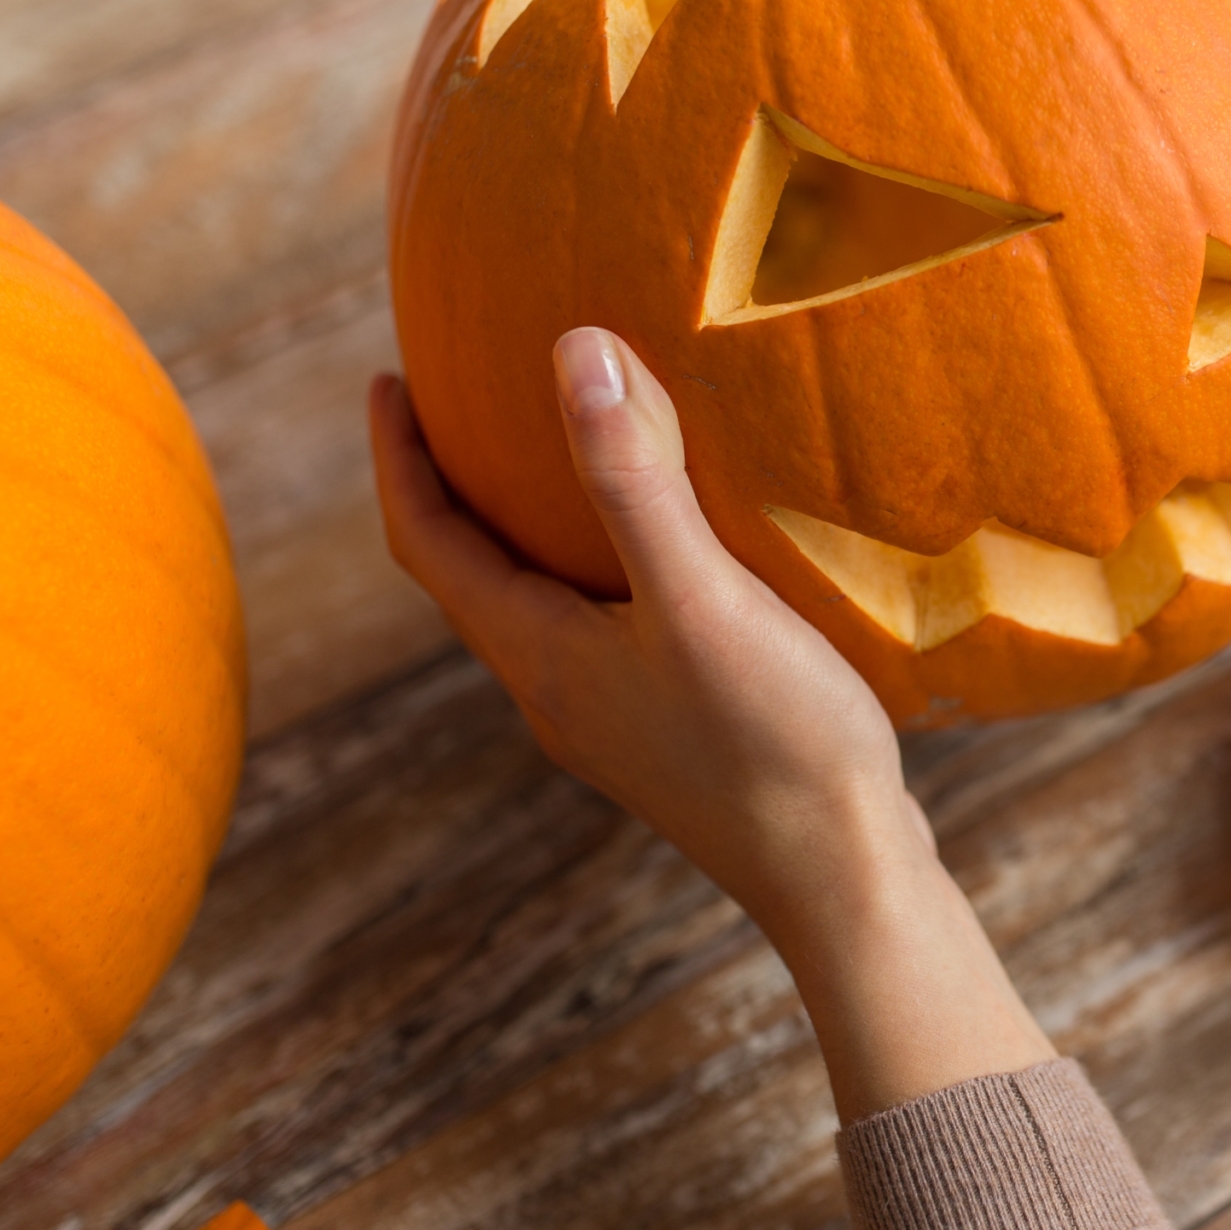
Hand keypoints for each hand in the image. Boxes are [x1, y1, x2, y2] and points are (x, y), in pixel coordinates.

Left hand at [369, 329, 1053, 1119]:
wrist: (842, 878)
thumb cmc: (775, 740)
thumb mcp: (701, 597)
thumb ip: (633, 480)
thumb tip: (573, 351)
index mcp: (537, 655)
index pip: (427, 541)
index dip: (399, 457)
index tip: (388, 378)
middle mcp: (554, 693)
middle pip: (467, 576)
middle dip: (451, 487)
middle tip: (457, 405)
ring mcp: (609, 723)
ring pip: (532, 607)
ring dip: (519, 532)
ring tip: (549, 464)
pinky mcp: (667, 736)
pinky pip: (596, 630)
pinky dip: (592, 568)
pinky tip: (660, 552)